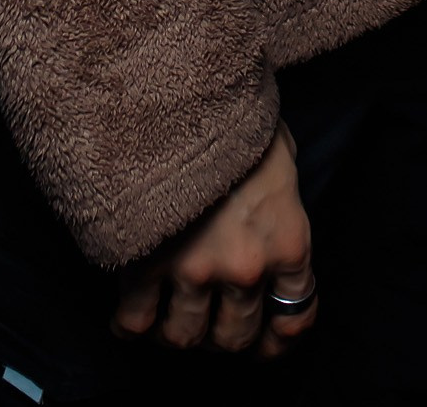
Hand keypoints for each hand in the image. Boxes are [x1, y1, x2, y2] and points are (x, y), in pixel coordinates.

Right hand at [111, 124, 315, 355]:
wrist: (187, 88)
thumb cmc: (237, 112)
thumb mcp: (280, 151)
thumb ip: (280, 196)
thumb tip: (270, 212)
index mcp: (288, 239)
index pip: (295, 314)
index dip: (279, 337)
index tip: (267, 339)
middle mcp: (247, 266)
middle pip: (236, 337)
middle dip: (222, 336)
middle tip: (209, 321)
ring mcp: (196, 270)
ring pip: (186, 338)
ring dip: (179, 334)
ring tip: (169, 319)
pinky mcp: (147, 264)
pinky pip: (136, 322)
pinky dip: (131, 326)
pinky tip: (130, 317)